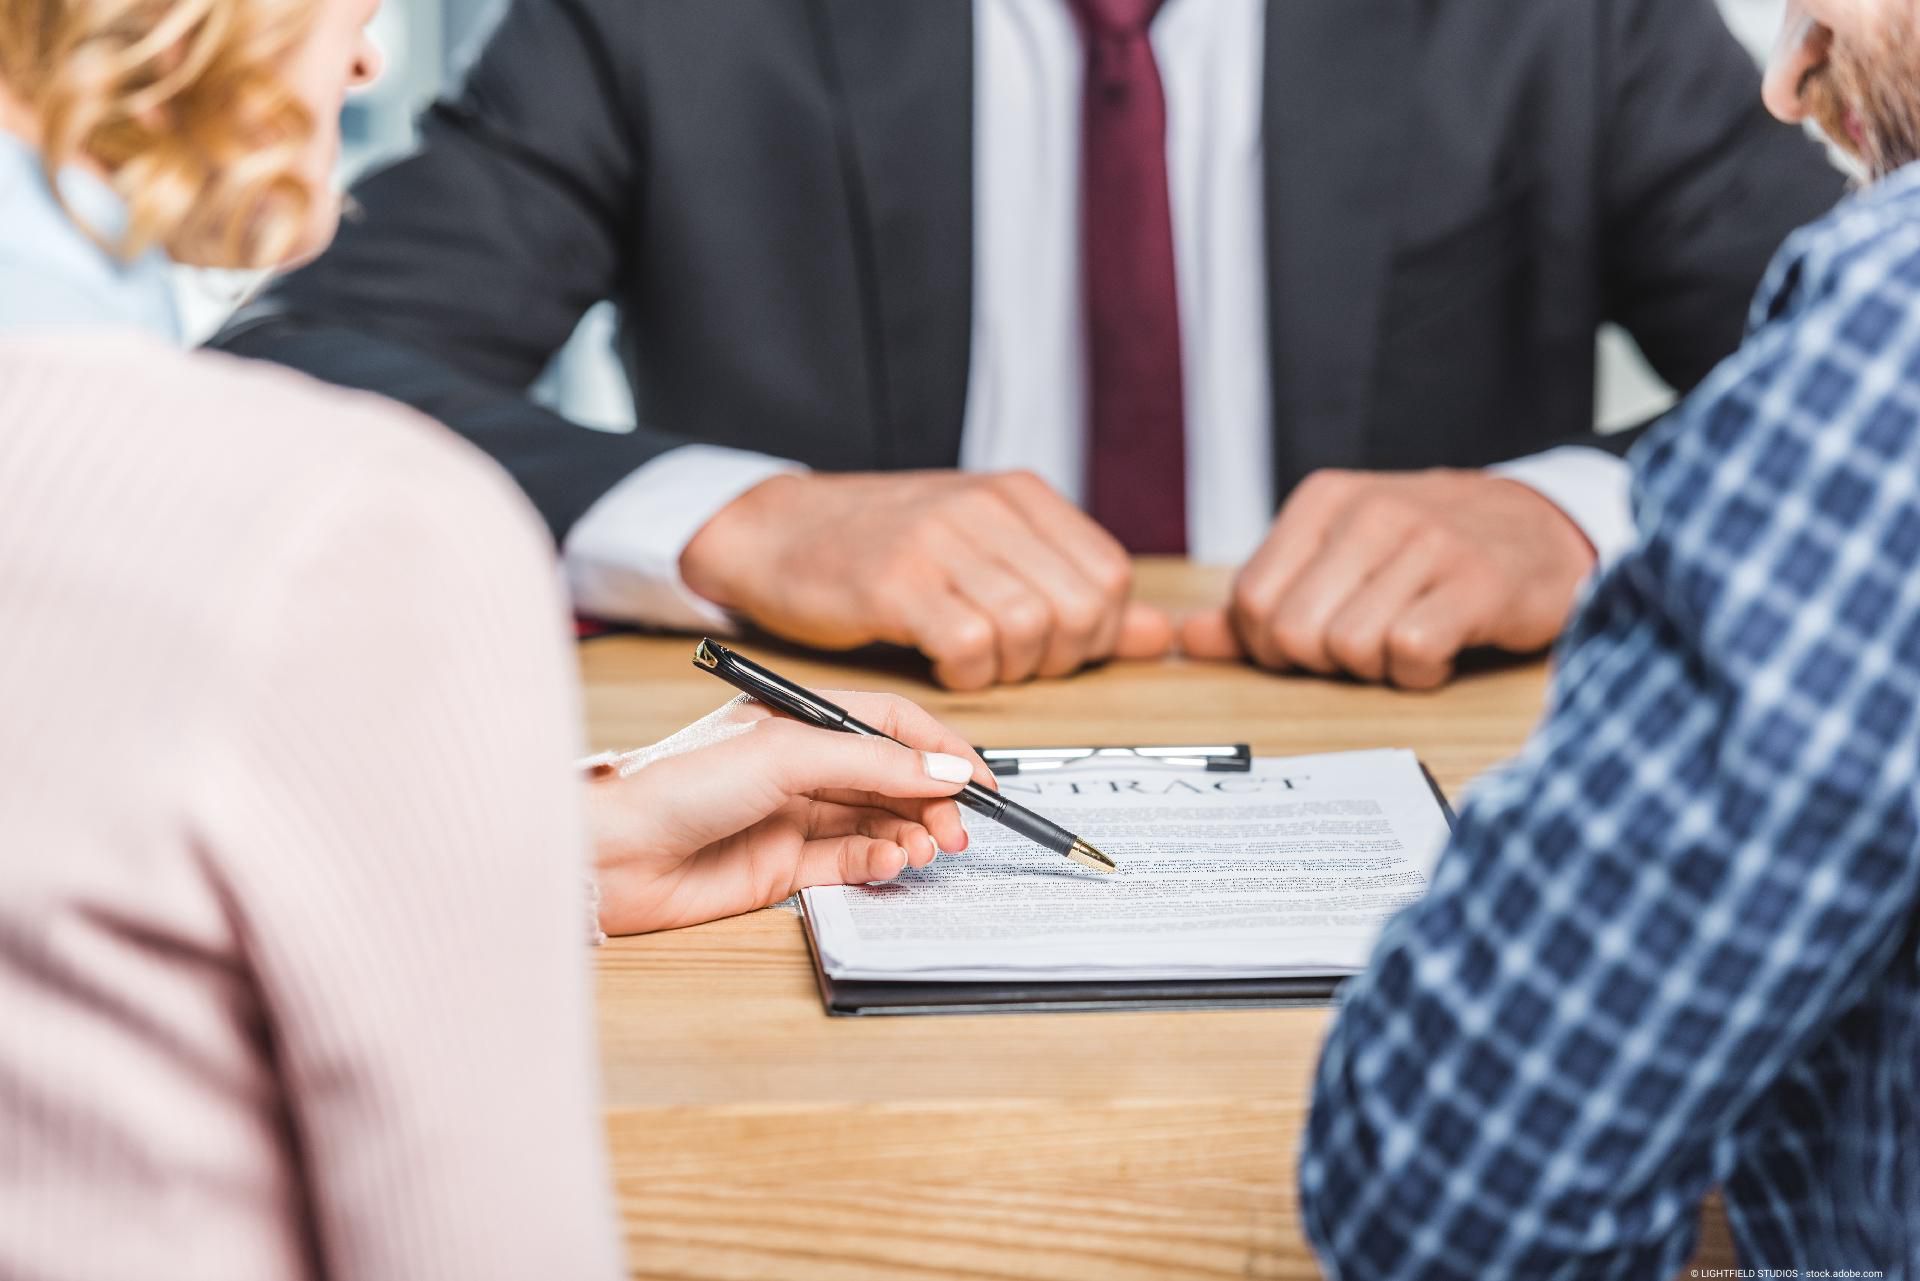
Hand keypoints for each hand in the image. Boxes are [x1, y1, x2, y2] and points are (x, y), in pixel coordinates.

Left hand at [585, 690, 992, 934]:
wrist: (610, 854)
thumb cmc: (673, 785)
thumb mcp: (785, 755)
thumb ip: (870, 764)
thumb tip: (941, 773)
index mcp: (797, 720)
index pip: (888, 725)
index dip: (937, 748)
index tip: (978, 776)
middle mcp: (798, 766)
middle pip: (890, 778)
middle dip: (931, 800)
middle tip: (957, 826)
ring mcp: (792, 817)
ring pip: (877, 822)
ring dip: (910, 833)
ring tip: (926, 848)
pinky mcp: (783, 867)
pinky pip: (851, 861)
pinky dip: (880, 861)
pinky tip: (892, 862)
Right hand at [679, 470, 1173, 689]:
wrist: (776, 531)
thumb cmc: (883, 547)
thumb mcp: (987, 553)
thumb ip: (1072, 589)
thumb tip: (1158, 635)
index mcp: (1019, 494)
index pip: (1110, 577)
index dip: (1094, 632)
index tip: (1050, 645)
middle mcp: (986, 507)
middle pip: (1080, 609)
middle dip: (1056, 658)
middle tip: (1010, 660)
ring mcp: (941, 540)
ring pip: (1029, 629)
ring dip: (1008, 669)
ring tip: (971, 658)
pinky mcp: (896, 581)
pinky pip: (971, 647)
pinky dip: (967, 674)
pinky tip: (942, 661)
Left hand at [1179, 469, 1594, 688]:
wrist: (1545, 531)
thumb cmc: (1429, 554)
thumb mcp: (1339, 559)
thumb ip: (1264, 599)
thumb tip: (1189, 638)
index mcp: (1323, 501)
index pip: (1249, 602)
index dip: (1271, 647)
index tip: (1315, 641)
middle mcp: (1370, 512)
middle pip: (1293, 633)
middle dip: (1323, 662)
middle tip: (1368, 643)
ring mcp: (1427, 542)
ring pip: (1349, 648)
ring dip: (1377, 667)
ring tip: (1409, 637)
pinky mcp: (1478, 583)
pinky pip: (1410, 654)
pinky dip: (1420, 672)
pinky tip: (1442, 648)